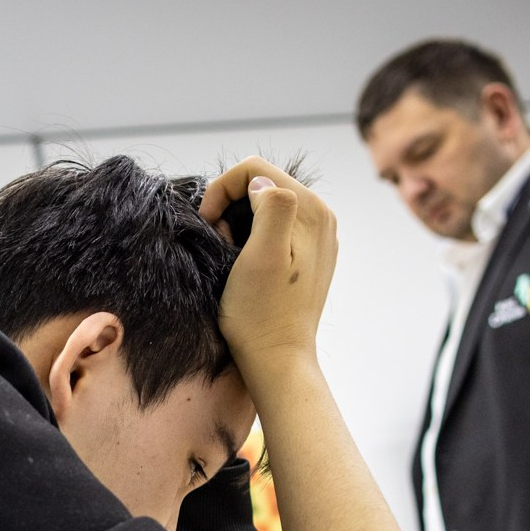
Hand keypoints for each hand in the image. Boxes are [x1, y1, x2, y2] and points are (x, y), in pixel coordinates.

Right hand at [198, 157, 337, 391]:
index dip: (221, 189)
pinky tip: (246, 263)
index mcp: (310, 211)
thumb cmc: (261, 314)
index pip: (254, 170)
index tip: (208, 224)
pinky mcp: (310, 255)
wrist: (277, 359)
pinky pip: (276, 226)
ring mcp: (318, 237)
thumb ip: (270, 207)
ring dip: (239, 220)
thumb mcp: (261, 256)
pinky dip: (253, 235)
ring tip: (230, 254)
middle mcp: (321, 217)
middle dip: (230, 205)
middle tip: (218, 242)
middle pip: (263, 184)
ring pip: (267, 204)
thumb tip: (260, 185)